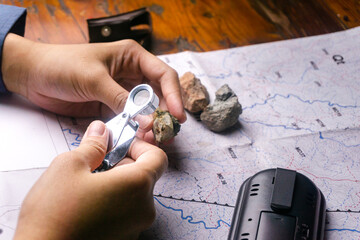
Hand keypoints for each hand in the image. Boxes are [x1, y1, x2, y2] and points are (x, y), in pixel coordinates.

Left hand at [2, 33, 185, 137]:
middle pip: (159, 95)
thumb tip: (145, 121)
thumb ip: (120, 100)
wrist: (34, 75)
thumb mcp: (94, 79)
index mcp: (133, 57)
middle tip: (167, 134)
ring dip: (152, 124)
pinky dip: (136, 129)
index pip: (163, 75)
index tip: (177, 116)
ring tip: (155, 140)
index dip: (174, 95)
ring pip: (147, 109)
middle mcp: (132, 73)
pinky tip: (139, 139)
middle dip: (165, 114)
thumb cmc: (63, 65)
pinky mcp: (112, 106)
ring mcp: (123, 91)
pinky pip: (130, 119)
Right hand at [14, 121, 167, 239]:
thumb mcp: (70, 166)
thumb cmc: (54, 215)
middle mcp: (143, 208)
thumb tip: (101, 131)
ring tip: (86, 186)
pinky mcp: (124, 239)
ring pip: (132, 194)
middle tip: (95, 163)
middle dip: (121, 164)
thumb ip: (93, 145)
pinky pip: (125, 212)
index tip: (119, 144)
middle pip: (144, 175)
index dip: (139, 145)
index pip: (157, 157)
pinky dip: (112, 202)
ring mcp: (135, 227)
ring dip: (115, 183)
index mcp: (137, 185)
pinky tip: (87, 204)